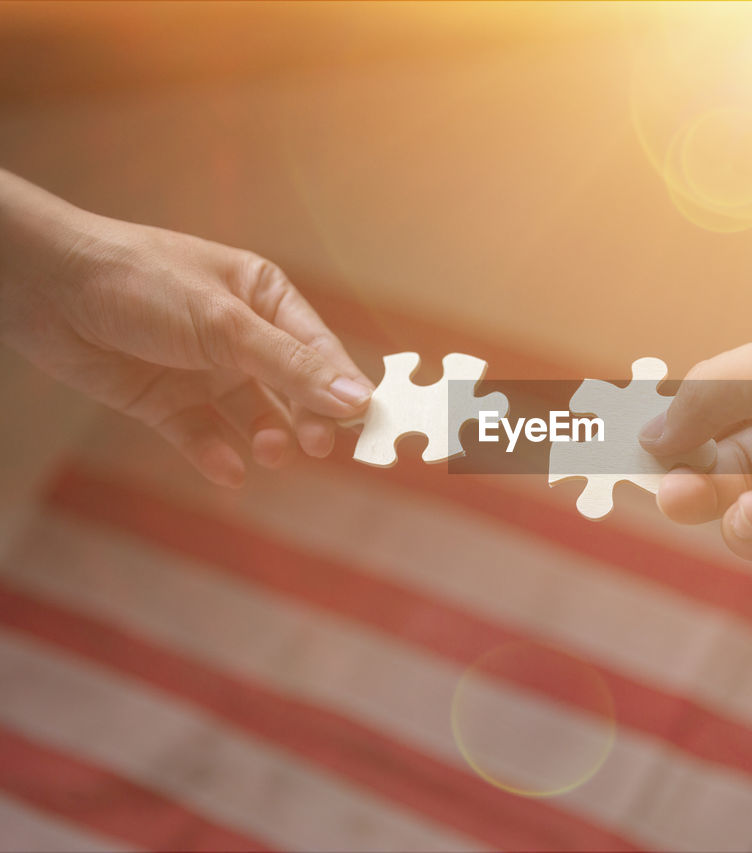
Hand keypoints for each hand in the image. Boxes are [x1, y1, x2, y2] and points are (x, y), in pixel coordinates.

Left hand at [0, 172, 372, 486]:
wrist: (44, 287)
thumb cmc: (141, 282)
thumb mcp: (225, 323)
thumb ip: (291, 366)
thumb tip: (356, 399)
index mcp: (265, 297)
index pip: (320, 350)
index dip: (343, 388)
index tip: (364, 425)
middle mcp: (240, 334)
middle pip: (293, 388)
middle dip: (306, 419)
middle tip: (313, 446)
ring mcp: (202, 369)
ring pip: (253, 416)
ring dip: (267, 438)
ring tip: (270, 453)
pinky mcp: (165, 400)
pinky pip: (204, 435)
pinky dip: (218, 454)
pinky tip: (228, 468)